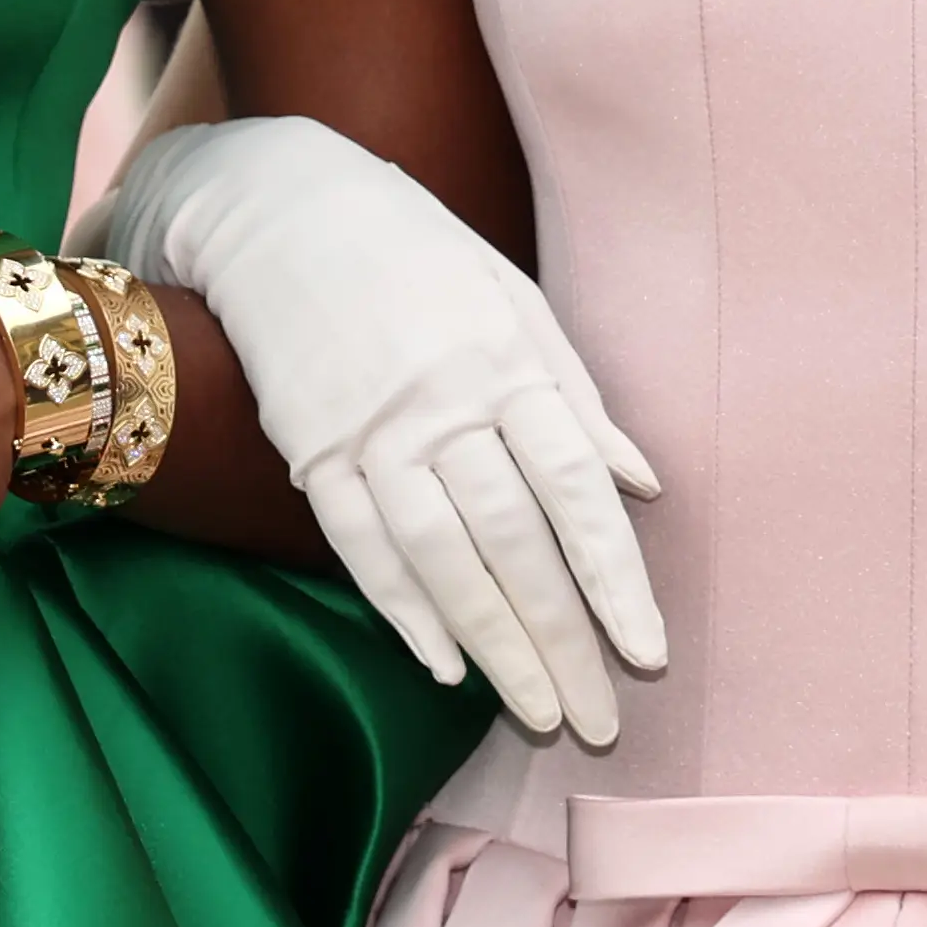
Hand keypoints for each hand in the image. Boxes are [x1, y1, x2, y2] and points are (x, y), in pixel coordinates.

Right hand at [95, 115, 665, 743]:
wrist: (280, 205)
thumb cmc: (417, 252)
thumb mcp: (515, 299)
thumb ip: (579, 400)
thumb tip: (646, 486)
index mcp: (508, 362)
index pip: (575, 491)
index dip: (614, 579)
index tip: (646, 654)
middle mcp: (444, 403)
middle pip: (514, 542)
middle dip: (562, 640)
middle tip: (600, 721)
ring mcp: (371, 430)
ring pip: (440, 558)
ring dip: (492, 644)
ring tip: (535, 712)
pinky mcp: (311, 448)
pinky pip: (360, 545)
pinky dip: (402, 609)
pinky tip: (442, 666)